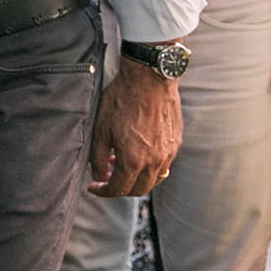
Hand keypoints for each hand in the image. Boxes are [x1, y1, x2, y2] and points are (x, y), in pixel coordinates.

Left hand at [87, 61, 181, 195]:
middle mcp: (155, 161)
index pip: (119, 189)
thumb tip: (99, 176)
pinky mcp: (176, 143)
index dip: (103, 191)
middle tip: (106, 177)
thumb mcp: (101, 129)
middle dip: (120, 189)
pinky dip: (150, 167)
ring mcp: (168, 153)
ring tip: (120, 163)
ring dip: (137, 178)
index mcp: (134, 161)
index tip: (94, 187)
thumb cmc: (122, 100)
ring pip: (154, 179)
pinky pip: (163, 164)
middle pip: (139, 190)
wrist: (149, 79)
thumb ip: (99, 157)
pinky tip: (138, 152)